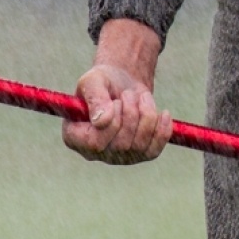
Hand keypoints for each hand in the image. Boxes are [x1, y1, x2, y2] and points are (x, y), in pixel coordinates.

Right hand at [63, 18, 173, 164]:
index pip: (95, 144)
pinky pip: (154, 150)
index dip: (112, 123)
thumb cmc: (104, 82)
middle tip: (128, 94)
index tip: (115, 102)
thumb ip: (94, 98)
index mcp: (74, 137)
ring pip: (139, 146)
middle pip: (120, 145)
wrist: (123, 84)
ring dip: (146, 116)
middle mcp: (93, 152)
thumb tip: (102, 121)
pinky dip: (162, 130)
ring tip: (142, 97)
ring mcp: (117, 157)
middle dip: (131, 114)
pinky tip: (163, 113)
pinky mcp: (139, 155)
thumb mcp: (94, 81)